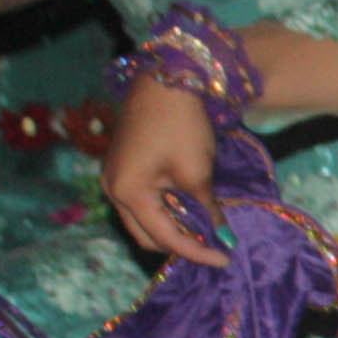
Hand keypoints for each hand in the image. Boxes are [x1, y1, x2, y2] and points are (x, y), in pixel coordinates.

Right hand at [104, 78, 226, 267]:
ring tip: (206, 229)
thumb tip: (224, 239)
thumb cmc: (180, 125)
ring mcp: (114, 177)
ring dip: (173, 228)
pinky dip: (166, 210)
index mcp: (127, 192)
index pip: (165, 237)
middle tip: (215, 246)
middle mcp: (112, 189)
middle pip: (147, 234)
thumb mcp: (197, 173)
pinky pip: (143, 202)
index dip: (197, 252)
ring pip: (144, 220)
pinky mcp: (123, 167)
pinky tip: (190, 209)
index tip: (225, 258)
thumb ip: (207, 211)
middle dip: (180, 244)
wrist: (165, 80)